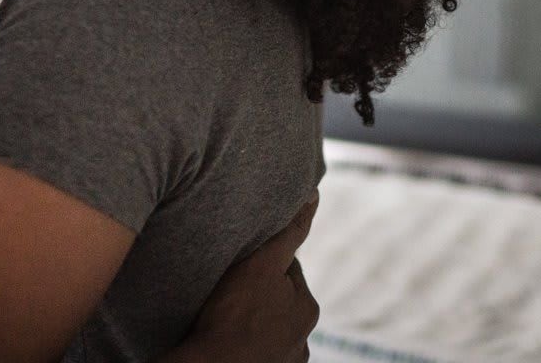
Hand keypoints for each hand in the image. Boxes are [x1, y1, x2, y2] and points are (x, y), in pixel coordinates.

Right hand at [176, 194, 319, 362]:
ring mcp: (287, 358)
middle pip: (279, 296)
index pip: (285, 266)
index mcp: (307, 306)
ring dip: (254, 314)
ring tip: (225, 312)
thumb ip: (288, 233)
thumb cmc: (235, 316)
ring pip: (269, 322)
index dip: (261, 258)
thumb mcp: (262, 264)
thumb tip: (315, 194)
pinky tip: (229, 334)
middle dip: (260, 289)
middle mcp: (304, 336)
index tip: (239, 259)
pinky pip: (259, 346)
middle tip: (229, 285)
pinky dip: (248, 337)